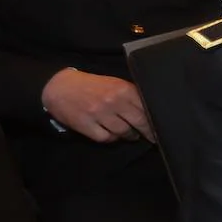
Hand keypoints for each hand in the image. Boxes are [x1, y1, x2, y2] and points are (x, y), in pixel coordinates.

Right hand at [41, 68, 155, 142]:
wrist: (59, 87)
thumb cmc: (91, 85)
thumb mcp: (114, 83)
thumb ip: (131, 94)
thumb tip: (150, 109)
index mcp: (123, 89)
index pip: (146, 108)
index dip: (155, 119)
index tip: (162, 126)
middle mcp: (113, 101)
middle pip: (139, 122)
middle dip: (148, 132)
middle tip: (153, 137)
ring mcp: (99, 115)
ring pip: (124, 132)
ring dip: (130, 136)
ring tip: (132, 135)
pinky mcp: (87, 126)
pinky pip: (106, 138)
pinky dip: (112, 139)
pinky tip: (114, 135)